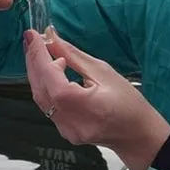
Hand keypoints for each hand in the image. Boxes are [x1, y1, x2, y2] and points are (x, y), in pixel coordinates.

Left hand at [23, 27, 169, 169]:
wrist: (137, 134)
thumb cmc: (130, 105)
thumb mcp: (103, 72)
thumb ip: (73, 56)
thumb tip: (52, 39)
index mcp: (85, 107)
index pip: (51, 79)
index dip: (39, 56)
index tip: (33, 36)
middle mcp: (71, 123)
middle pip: (40, 89)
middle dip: (34, 62)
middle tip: (32, 39)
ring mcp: (66, 130)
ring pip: (41, 98)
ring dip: (37, 73)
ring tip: (38, 52)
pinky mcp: (64, 131)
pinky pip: (47, 106)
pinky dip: (45, 86)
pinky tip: (48, 72)